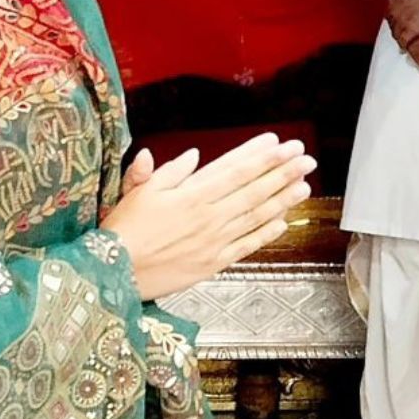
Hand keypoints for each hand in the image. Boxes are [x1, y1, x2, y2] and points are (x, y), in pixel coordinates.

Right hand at [102, 134, 314, 300]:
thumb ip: (168, 171)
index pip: (235, 170)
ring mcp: (214, 241)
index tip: (281, 144)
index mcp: (192, 194)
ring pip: (256, 216)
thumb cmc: (124, 230)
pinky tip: (283, 222)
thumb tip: (193, 156)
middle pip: (253, 190)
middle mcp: (209, 216)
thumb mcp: (139, 191)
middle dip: (282, 172)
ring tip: (304, 185)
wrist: (113, 274)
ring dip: (282, 199)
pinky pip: (246, 246)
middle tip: (305, 158)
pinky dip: (266, 233)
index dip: (261, 156)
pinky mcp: (213, 264)